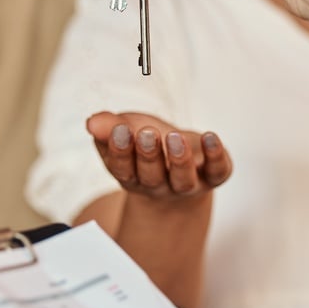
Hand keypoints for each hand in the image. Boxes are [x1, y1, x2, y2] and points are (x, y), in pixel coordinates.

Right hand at [86, 112, 231, 202]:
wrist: (179, 164)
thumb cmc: (147, 144)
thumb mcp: (126, 131)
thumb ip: (108, 127)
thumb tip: (91, 122)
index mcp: (132, 176)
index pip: (123, 169)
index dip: (121, 151)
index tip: (120, 130)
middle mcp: (158, 185)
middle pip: (151, 177)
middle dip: (148, 155)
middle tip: (147, 133)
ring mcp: (187, 184)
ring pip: (182, 179)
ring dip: (179, 159)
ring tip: (174, 137)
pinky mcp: (213, 176)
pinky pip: (217, 171)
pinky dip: (215, 155)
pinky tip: (210, 136)